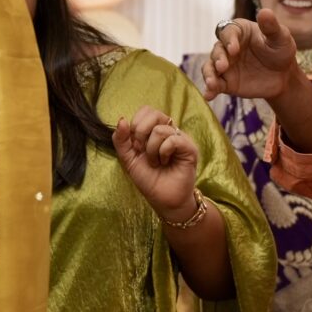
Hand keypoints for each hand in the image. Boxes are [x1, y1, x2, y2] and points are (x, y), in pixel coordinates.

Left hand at [112, 105, 200, 221]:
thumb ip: (121, 140)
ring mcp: (180, 138)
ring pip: (160, 130)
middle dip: (141, 133)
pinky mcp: (190, 148)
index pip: (146, 111)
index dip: (136, 125)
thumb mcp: (128, 159)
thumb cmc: (149, 179)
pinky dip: (163, 152)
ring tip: (155, 162)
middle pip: (154, 113)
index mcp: (155, 130)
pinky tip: (165, 162)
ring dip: (151, 150)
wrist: (163, 200)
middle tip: (142, 151)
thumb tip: (122, 119)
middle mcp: (169, 131)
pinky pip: (173, 139)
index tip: (135, 146)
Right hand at [202, 10, 299, 103]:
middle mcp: (228, 47)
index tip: (234, 49)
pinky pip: (215, 85)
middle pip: (217, 50)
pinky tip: (208, 95)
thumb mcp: (280, 37)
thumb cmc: (281, 50)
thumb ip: (271, 27)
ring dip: (209, 74)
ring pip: (210, 67)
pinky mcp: (226, 82)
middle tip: (223, 66)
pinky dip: (210, 90)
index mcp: (239, 31)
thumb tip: (264, 11)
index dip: (229, 39)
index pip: (228, 31)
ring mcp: (225, 65)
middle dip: (218, 58)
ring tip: (212, 83)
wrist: (284, 75)